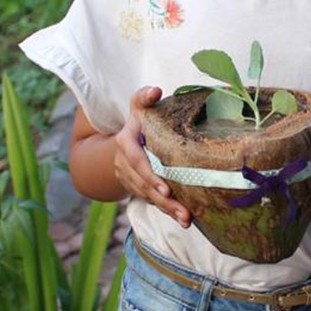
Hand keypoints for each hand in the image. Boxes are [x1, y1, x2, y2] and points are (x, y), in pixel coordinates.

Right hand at [114, 86, 191, 227]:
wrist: (124, 137)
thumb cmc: (140, 118)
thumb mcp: (139, 106)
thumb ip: (144, 97)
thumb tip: (156, 91)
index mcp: (125, 141)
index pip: (136, 161)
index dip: (150, 175)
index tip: (166, 188)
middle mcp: (123, 162)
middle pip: (144, 184)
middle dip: (164, 200)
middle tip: (184, 212)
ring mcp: (128, 177)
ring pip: (148, 196)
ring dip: (167, 209)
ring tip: (186, 219)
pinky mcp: (136, 187)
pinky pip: (151, 200)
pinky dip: (166, 210)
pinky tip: (182, 219)